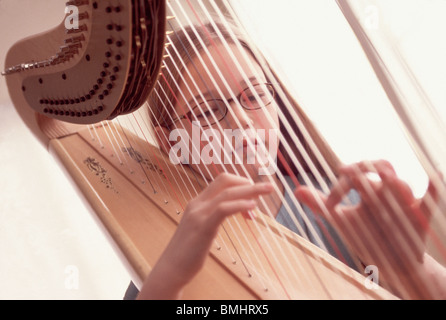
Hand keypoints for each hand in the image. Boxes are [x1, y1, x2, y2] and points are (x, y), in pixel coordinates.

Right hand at [138, 173, 272, 298]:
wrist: (170, 268)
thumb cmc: (188, 252)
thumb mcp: (201, 228)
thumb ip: (213, 217)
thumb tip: (230, 211)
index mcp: (198, 202)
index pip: (221, 181)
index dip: (240, 181)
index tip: (254, 193)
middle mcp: (197, 204)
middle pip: (226, 181)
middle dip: (249, 182)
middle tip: (268, 187)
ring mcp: (199, 214)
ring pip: (228, 193)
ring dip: (251, 190)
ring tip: (267, 191)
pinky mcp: (203, 227)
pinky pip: (224, 209)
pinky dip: (240, 205)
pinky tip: (252, 208)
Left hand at [295, 160, 437, 295]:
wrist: (391, 262)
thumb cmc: (366, 235)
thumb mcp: (342, 220)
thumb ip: (321, 204)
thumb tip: (296, 189)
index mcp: (368, 190)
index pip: (354, 175)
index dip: (340, 185)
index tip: (330, 205)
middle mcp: (385, 191)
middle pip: (380, 166)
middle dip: (365, 167)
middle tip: (347, 173)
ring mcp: (402, 203)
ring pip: (402, 185)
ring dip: (393, 182)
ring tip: (387, 180)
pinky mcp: (418, 218)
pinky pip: (430, 199)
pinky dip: (435, 187)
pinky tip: (436, 173)